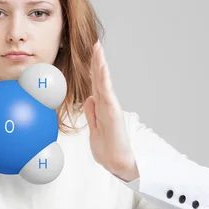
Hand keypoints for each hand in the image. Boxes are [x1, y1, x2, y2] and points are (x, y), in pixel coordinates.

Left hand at [83, 41, 138, 181]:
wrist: (118, 164)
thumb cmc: (107, 149)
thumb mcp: (93, 129)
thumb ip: (92, 114)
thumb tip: (90, 98)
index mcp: (102, 108)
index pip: (96, 85)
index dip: (94, 70)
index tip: (92, 55)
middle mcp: (107, 105)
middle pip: (100, 79)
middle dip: (98, 61)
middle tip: (96, 44)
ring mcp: (111, 108)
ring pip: (104, 83)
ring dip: (101, 66)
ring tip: (99, 50)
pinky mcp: (113, 113)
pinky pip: (107, 93)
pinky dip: (104, 80)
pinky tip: (102, 69)